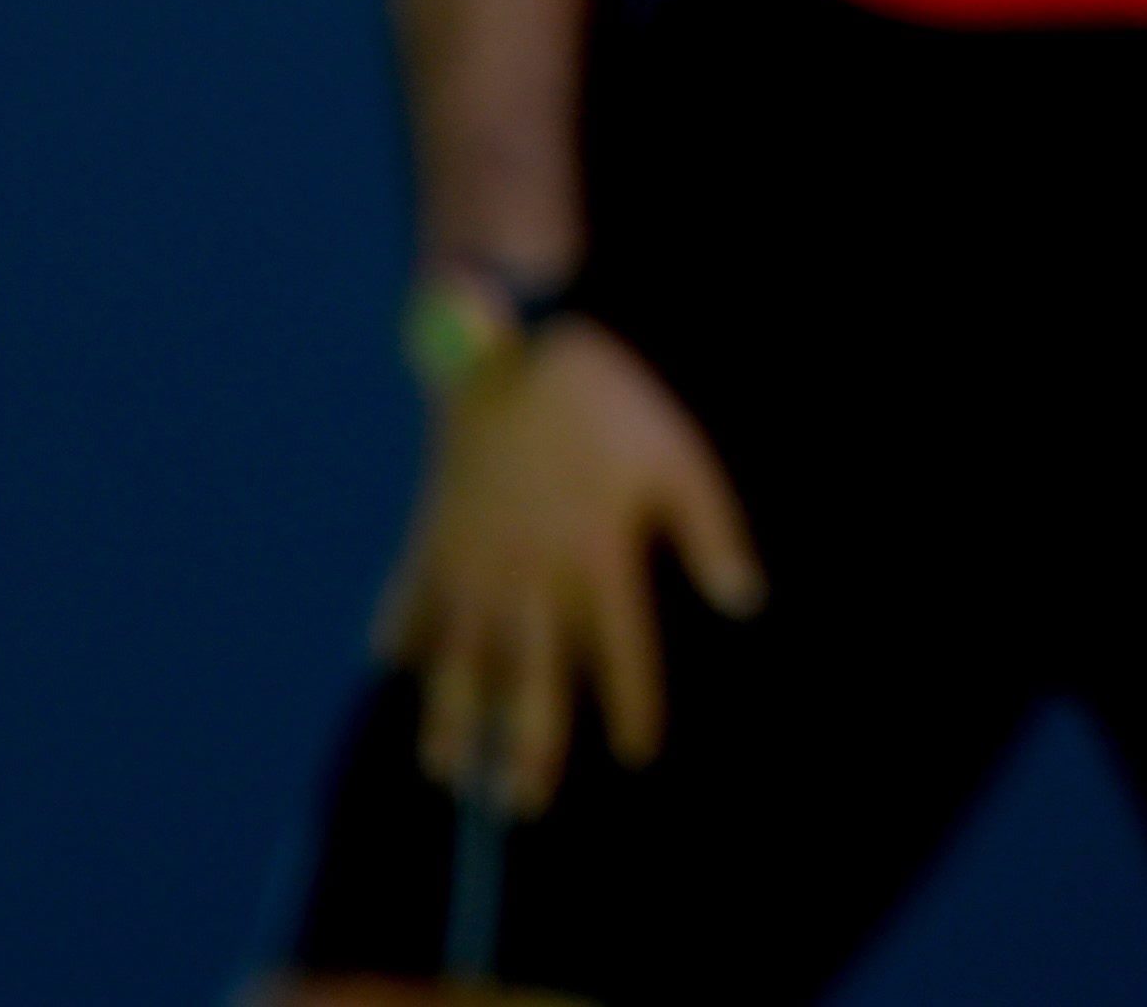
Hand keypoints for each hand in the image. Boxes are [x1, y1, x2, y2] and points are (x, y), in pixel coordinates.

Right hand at [369, 317, 764, 814]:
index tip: (637, 754)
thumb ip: (713, 533)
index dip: (632, 709)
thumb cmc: (612, 401)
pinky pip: (407, 599)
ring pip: (459, 662)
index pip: (621, 656)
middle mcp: (530, 575)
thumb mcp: (680, 459)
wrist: (518, 343)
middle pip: (530, 682)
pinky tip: (398, 668)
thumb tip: (748, 601)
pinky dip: (400, 634)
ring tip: (452, 768)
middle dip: (528, 748)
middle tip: (524, 802)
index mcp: (598, 559)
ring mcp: (472, 561)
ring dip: (454, 717)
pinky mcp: (431, 535)